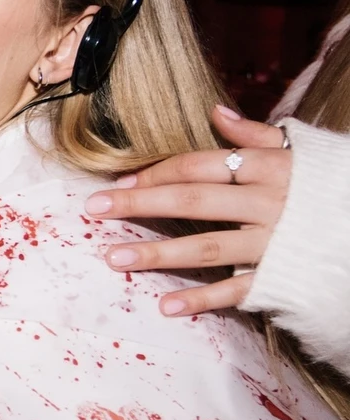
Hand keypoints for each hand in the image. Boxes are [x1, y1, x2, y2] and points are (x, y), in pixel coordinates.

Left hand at [85, 105, 290, 316]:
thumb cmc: (332, 188)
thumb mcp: (302, 153)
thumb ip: (257, 136)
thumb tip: (217, 113)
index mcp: (270, 167)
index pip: (201, 166)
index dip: (157, 172)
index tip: (118, 181)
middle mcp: (268, 203)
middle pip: (192, 201)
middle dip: (140, 203)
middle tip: (94, 209)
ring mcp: (271, 243)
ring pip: (206, 247)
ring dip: (156, 254)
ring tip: (113, 258)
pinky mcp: (278, 279)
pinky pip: (234, 291)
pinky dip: (200, 300)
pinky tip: (165, 306)